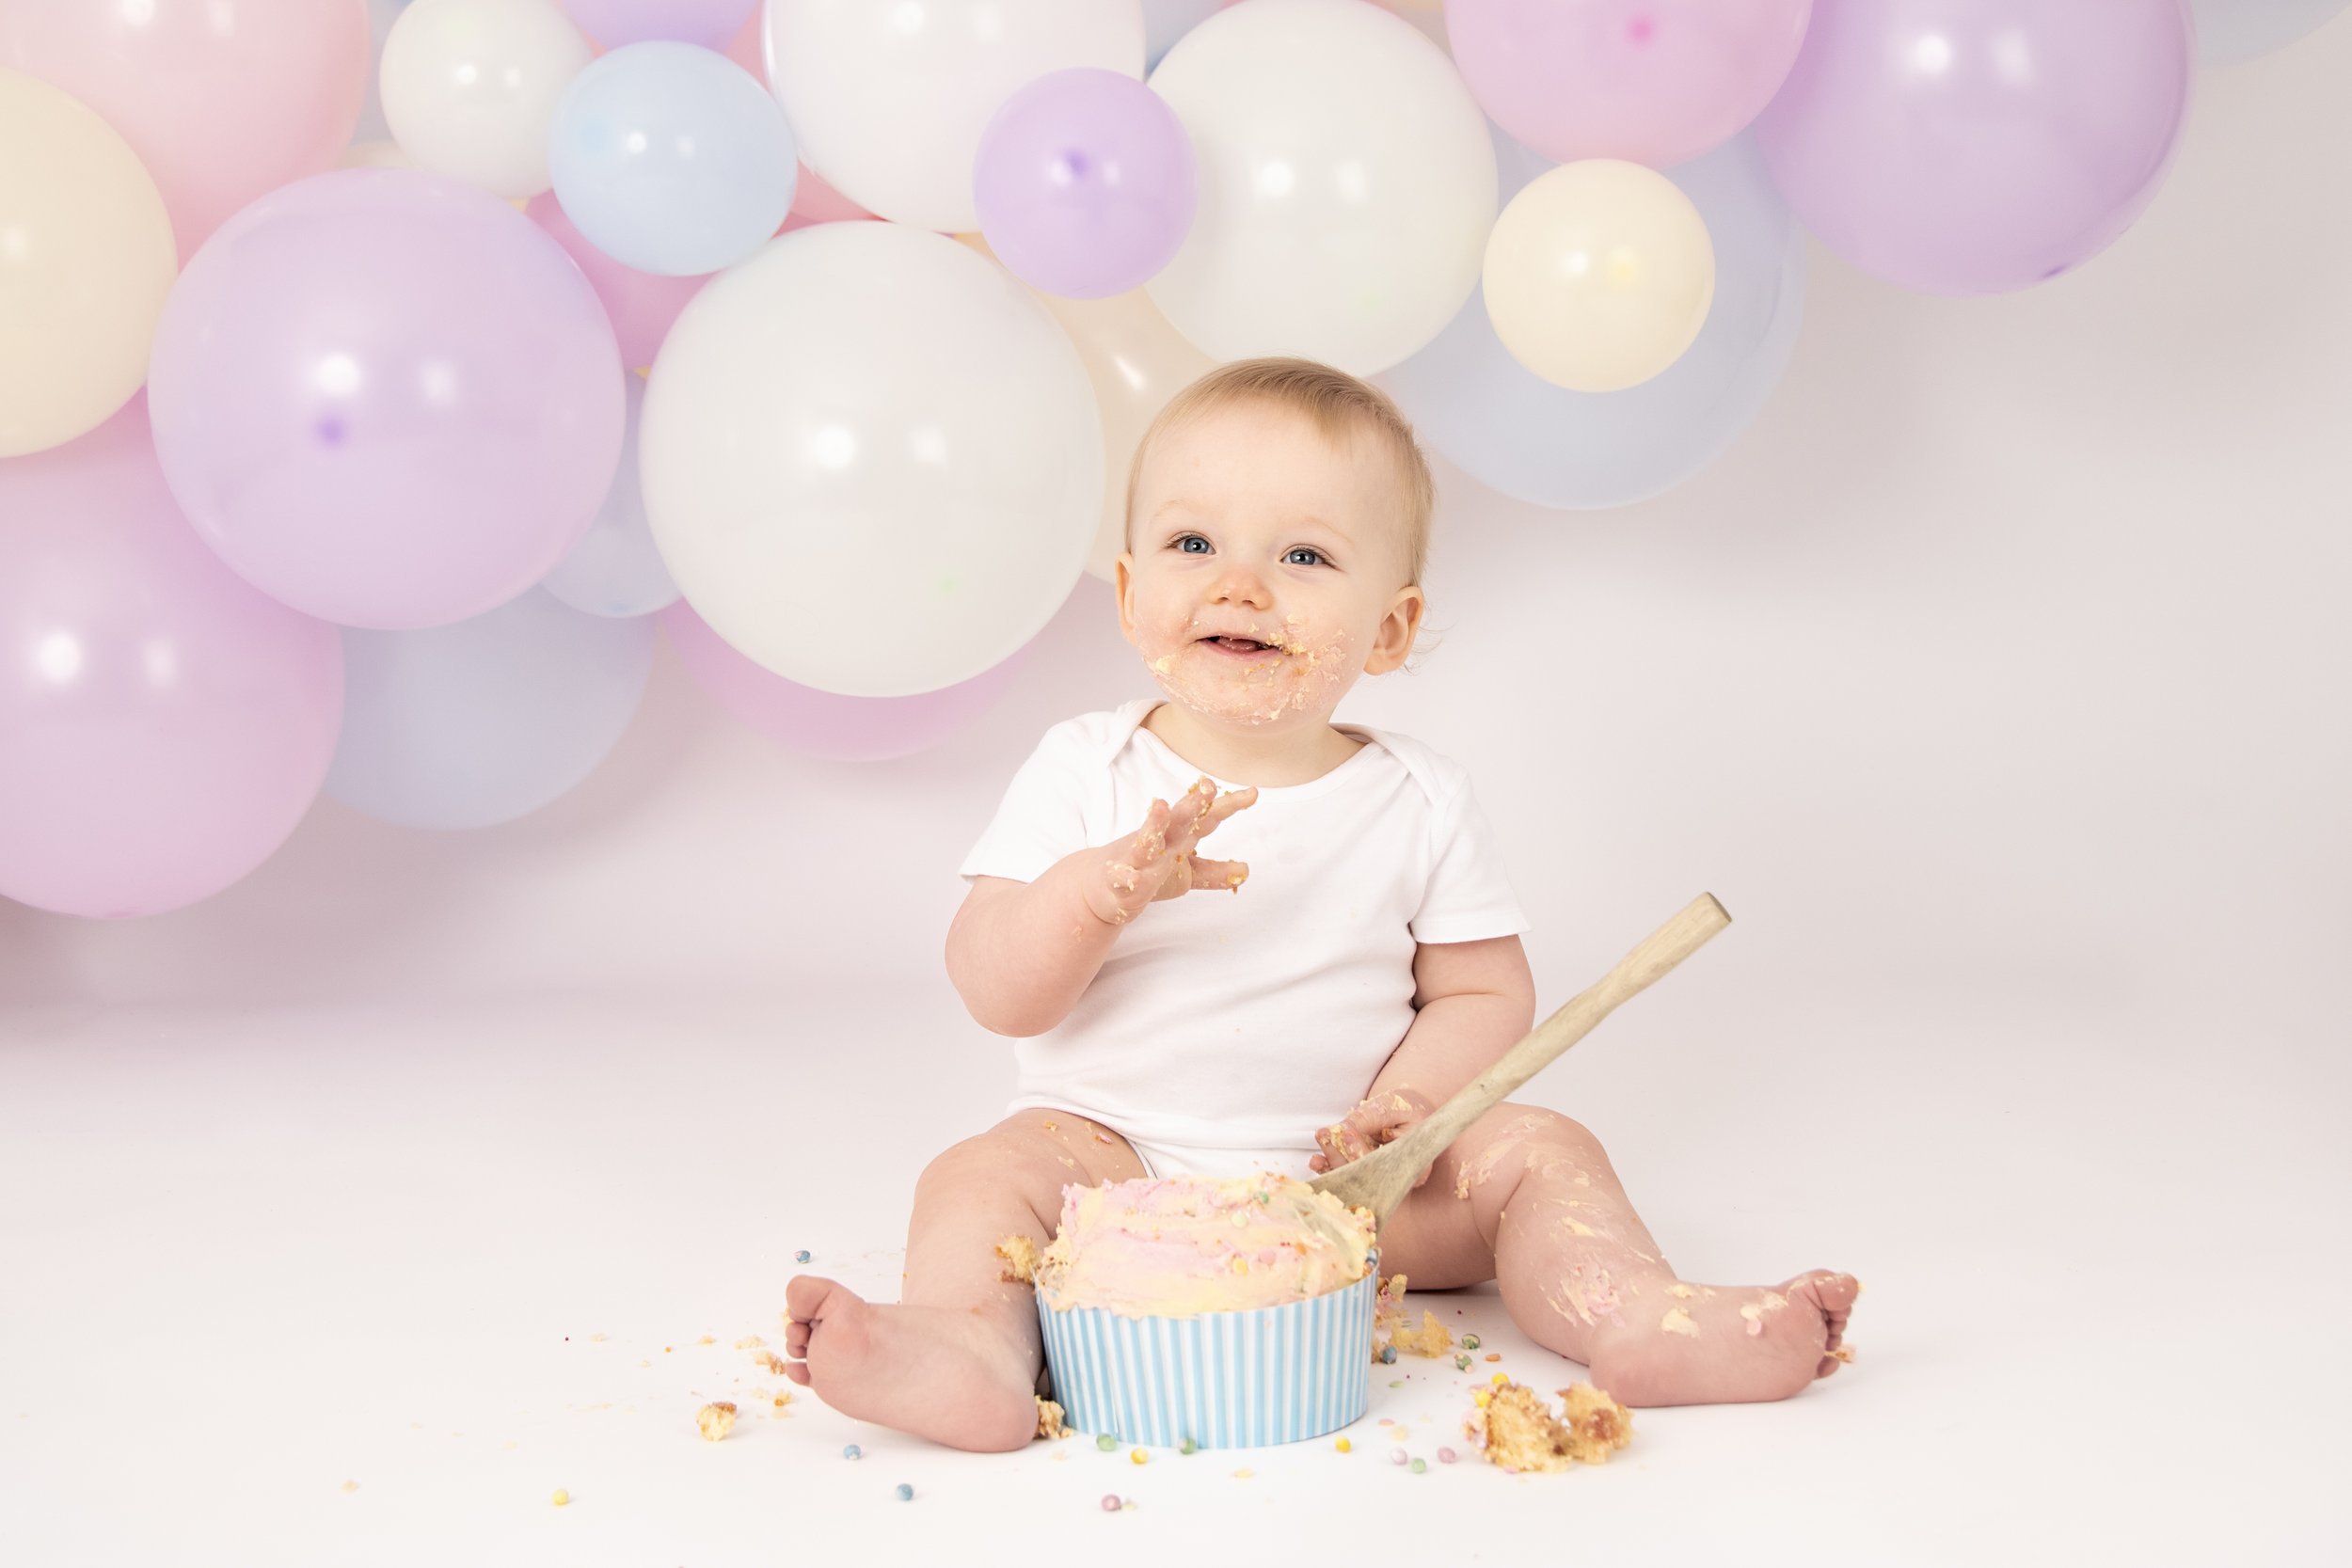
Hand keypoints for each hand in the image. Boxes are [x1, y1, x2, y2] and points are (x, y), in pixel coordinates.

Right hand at [1084, 775, 1256, 927]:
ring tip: (1160, 806)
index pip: (1207, 817)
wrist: (1104, 886)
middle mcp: (1160, 840)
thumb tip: (1245, 872)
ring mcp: (1138, 857)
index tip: (1253, 793)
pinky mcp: (1120, 878)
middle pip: (1179, 819)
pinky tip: (1132, 874)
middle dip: (1193, 803)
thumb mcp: (1186, 875)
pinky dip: (1127, 873)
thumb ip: (1214, 872)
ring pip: (1146, 840)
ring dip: (1153, 824)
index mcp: (1179, 836)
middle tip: (1208, 787)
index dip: (1229, 805)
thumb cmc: (1148, 872)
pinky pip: (1124, 875)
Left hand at [1310, 1087, 1439, 1189]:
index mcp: (1416, 1167)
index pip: (1383, 1165)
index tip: (1345, 1132)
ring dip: (1333, 1160)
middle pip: (1365, 1175)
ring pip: (1354, 1177)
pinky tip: (1317, 1161)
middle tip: (1324, 1134)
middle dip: (1341, 1156)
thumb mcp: (1393, 1105)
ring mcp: (1381, 1180)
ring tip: (1321, 1139)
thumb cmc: (1407, 1108)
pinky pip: (1347, 1175)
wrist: (1408, 1113)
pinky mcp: (1366, 1175)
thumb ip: (1372, 1116)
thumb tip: (1343, 1129)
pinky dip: (1330, 1168)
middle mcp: (1398, 1179)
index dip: (1361, 1151)